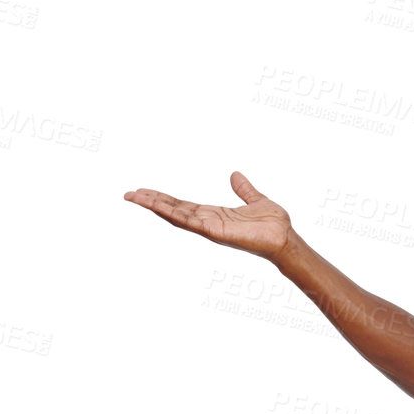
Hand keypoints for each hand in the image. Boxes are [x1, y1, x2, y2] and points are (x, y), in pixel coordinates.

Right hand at [123, 171, 291, 261]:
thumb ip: (244, 189)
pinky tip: (158, 207)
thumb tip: (235, 175)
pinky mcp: (215, 232)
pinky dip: (173, 214)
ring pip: (176, 216)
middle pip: (173, 211)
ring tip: (135, 197)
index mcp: (214, 215)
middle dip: (151, 202)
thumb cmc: (273, 225)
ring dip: (155, 206)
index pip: (182, 206)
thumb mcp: (255, 200)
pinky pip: (190, 222)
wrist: (285, 239)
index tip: (145, 191)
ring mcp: (209, 229)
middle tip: (129, 194)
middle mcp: (208, 223)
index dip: (164, 199)